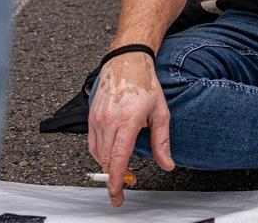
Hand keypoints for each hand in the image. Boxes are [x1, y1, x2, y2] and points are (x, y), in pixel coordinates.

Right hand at [88, 52, 174, 206]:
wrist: (126, 62)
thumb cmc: (145, 85)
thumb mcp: (161, 113)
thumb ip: (162, 142)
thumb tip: (167, 164)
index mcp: (128, 120)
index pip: (118, 158)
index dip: (117, 180)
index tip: (118, 194)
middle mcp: (109, 120)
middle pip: (106, 160)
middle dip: (115, 176)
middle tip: (128, 181)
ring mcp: (97, 118)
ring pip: (98, 154)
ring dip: (108, 165)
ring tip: (122, 168)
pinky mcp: (91, 117)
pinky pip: (92, 144)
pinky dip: (100, 154)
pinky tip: (111, 154)